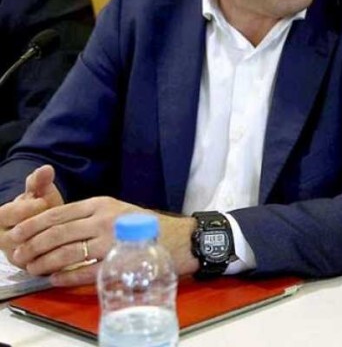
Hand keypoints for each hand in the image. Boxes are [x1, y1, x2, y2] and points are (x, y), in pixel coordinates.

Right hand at [0, 165, 64, 262]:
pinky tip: (70, 244)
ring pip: (29, 253)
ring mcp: (18, 257)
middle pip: (16, 235)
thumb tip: (46, 169)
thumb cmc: (43, 208)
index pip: (6, 215)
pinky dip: (57, 255)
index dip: (25, 208)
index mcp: (1, 220)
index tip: (43, 202)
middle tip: (55, 218)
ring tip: (63, 230)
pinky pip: (44, 264)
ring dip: (48, 241)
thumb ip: (40, 182)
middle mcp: (4, 241)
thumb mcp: (41, 194)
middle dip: (39, 225)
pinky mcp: (33, 269)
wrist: (51, 229)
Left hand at [5, 196, 198, 285]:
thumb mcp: (118, 210)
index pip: (58, 212)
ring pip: (66, 252)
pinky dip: (65, 277)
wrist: (181, 239)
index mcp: (101, 204)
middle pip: (56, 232)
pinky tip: (55, 279)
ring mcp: (111, 240)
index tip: (17, 234)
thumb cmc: (148, 227)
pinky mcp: (118, 261)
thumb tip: (56, 230)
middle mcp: (104, 219)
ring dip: (44, 263)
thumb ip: (90, 216)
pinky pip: (83, 271)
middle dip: (32, 246)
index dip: (32, 225)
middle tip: (19, 256)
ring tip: (34, 269)